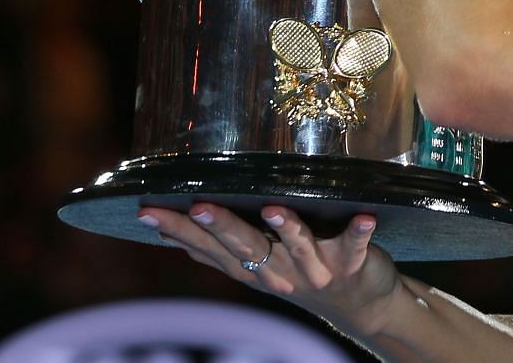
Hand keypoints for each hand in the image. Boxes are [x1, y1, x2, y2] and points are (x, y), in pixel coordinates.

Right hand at [140, 202, 402, 338]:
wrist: (361, 305)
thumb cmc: (301, 273)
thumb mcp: (256, 265)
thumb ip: (218, 252)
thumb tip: (169, 235)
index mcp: (252, 268)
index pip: (209, 248)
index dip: (178, 231)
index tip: (147, 211)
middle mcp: (279, 271)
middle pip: (246, 247)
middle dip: (221, 228)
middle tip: (198, 207)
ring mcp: (315, 268)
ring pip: (297, 247)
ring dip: (285, 229)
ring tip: (271, 209)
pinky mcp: (351, 262)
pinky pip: (354, 246)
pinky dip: (359, 232)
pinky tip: (366, 218)